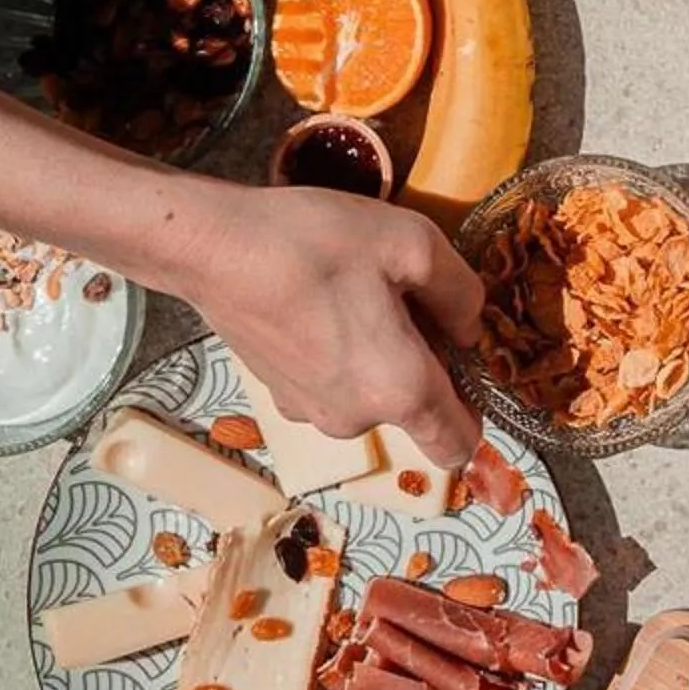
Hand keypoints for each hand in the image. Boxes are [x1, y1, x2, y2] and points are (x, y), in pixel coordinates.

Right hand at [182, 183, 484, 465]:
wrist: (212, 247)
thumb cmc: (316, 243)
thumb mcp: (414, 243)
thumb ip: (463, 294)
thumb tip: (469, 331)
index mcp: (398, 390)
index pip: (457, 446)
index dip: (476, 411)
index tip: (467, 361)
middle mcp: (355, 419)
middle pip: (416, 406)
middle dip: (423, 358)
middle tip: (403, 293)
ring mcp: (310, 413)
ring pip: (373, 391)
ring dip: (379, 352)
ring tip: (358, 289)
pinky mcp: (279, 396)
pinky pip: (335, 382)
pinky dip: (340, 352)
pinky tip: (322, 301)